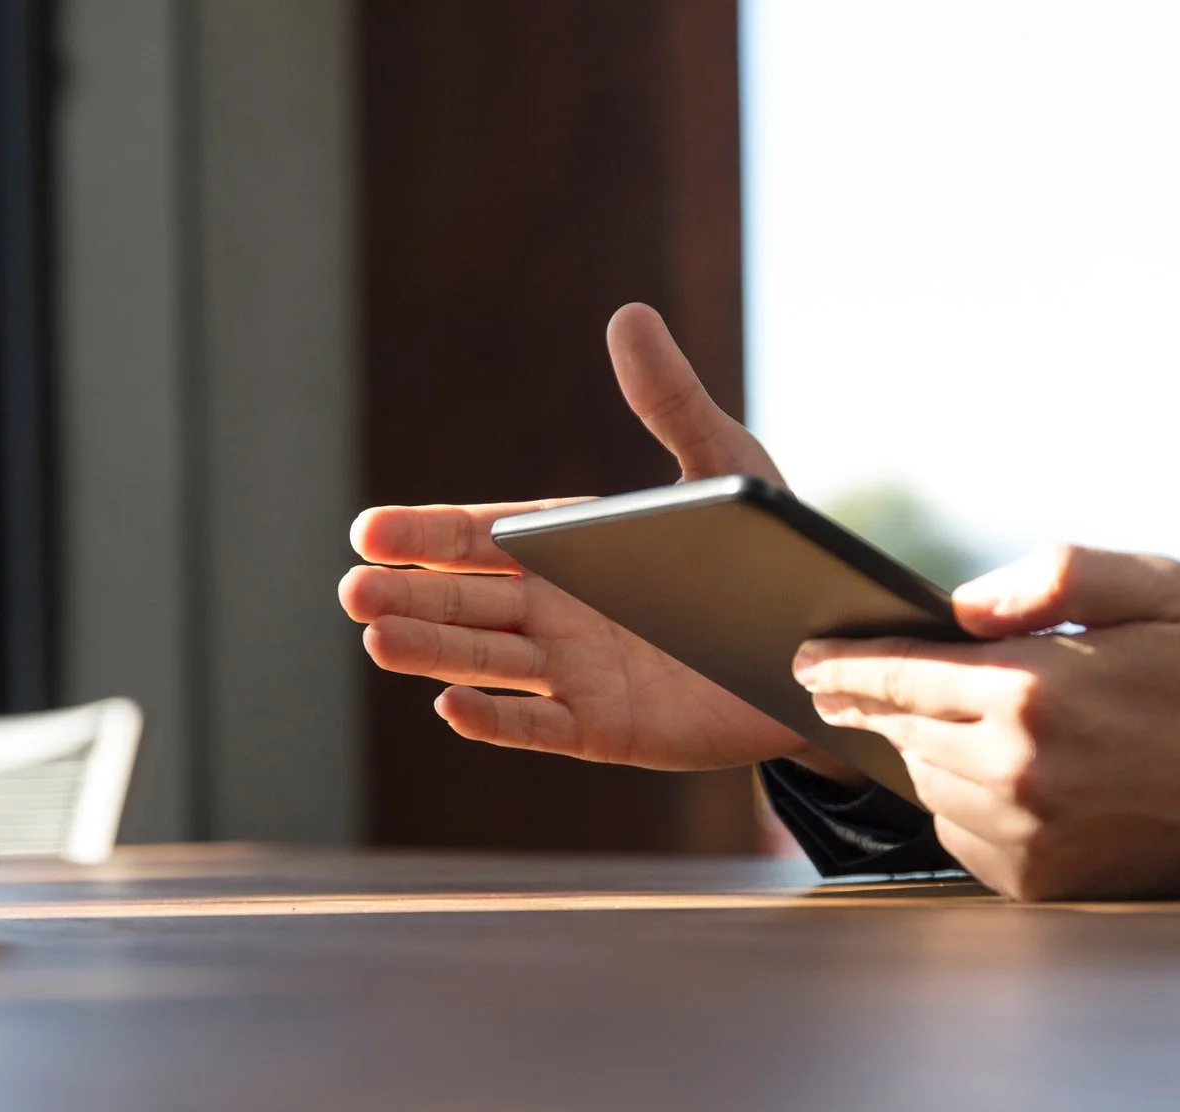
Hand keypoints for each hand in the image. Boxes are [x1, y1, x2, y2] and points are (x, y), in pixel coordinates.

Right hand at [344, 303, 845, 772]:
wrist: (826, 653)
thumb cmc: (768, 553)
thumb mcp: (724, 467)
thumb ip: (671, 402)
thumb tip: (628, 315)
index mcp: (571, 547)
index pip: (482, 538)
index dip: (425, 535)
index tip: (368, 530)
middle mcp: (559, 611)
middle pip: (468, 601)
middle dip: (411, 595)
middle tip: (353, 590)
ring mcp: (576, 673)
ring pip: (489, 662)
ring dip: (434, 652)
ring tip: (377, 640)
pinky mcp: (605, 729)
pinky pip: (540, 726)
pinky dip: (496, 720)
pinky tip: (449, 706)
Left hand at [793, 546, 1179, 899]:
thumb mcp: (1152, 587)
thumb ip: (1052, 576)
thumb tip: (959, 606)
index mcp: (1034, 689)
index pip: (901, 675)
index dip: (844, 666)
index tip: (805, 661)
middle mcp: (1017, 768)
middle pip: (903, 732)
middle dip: (877, 706)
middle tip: (847, 689)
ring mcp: (1025, 834)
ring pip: (927, 784)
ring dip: (924, 754)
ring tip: (950, 727)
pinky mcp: (1037, 882)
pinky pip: (960, 836)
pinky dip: (961, 805)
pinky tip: (996, 779)